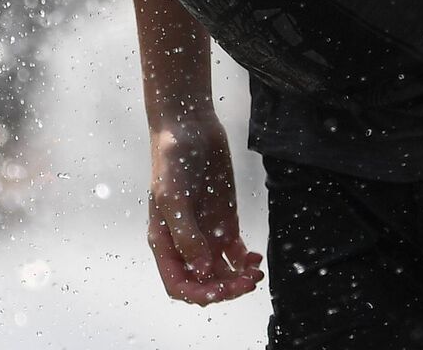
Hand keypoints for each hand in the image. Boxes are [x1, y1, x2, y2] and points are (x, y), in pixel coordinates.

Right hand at [147, 111, 262, 304]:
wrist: (189, 127)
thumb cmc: (171, 158)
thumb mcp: (173, 196)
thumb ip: (185, 235)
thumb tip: (201, 270)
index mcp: (165, 241)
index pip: (179, 284)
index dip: (200, 294)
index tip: (222, 289)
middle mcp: (185, 242)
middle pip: (205, 283)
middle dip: (226, 288)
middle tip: (247, 281)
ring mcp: (206, 233)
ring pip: (223, 273)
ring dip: (239, 279)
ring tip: (256, 273)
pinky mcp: (225, 222)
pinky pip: (236, 255)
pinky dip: (246, 263)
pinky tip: (256, 259)